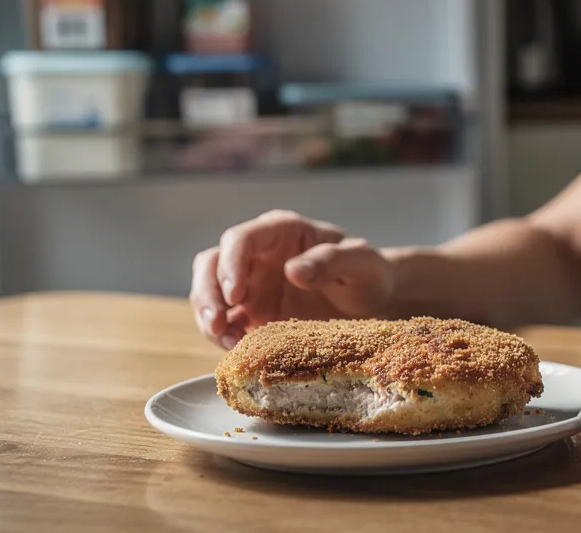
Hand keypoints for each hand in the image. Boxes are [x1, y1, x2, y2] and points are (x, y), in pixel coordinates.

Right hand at [189, 210, 396, 349]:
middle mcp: (258, 254)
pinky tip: (235, 350)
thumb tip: (292, 270)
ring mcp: (252, 284)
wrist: (373, 300)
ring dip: (208, 316)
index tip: (236, 295)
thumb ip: (331, 260)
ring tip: (226, 341)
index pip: (241, 239)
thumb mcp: (361, 262)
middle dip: (207, 293)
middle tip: (217, 323)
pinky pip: (225, 321)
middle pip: (212, 264)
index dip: (231, 265)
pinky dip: (222, 335)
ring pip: (210, 292)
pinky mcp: (252, 312)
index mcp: (281, 231)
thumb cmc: (367, 272)